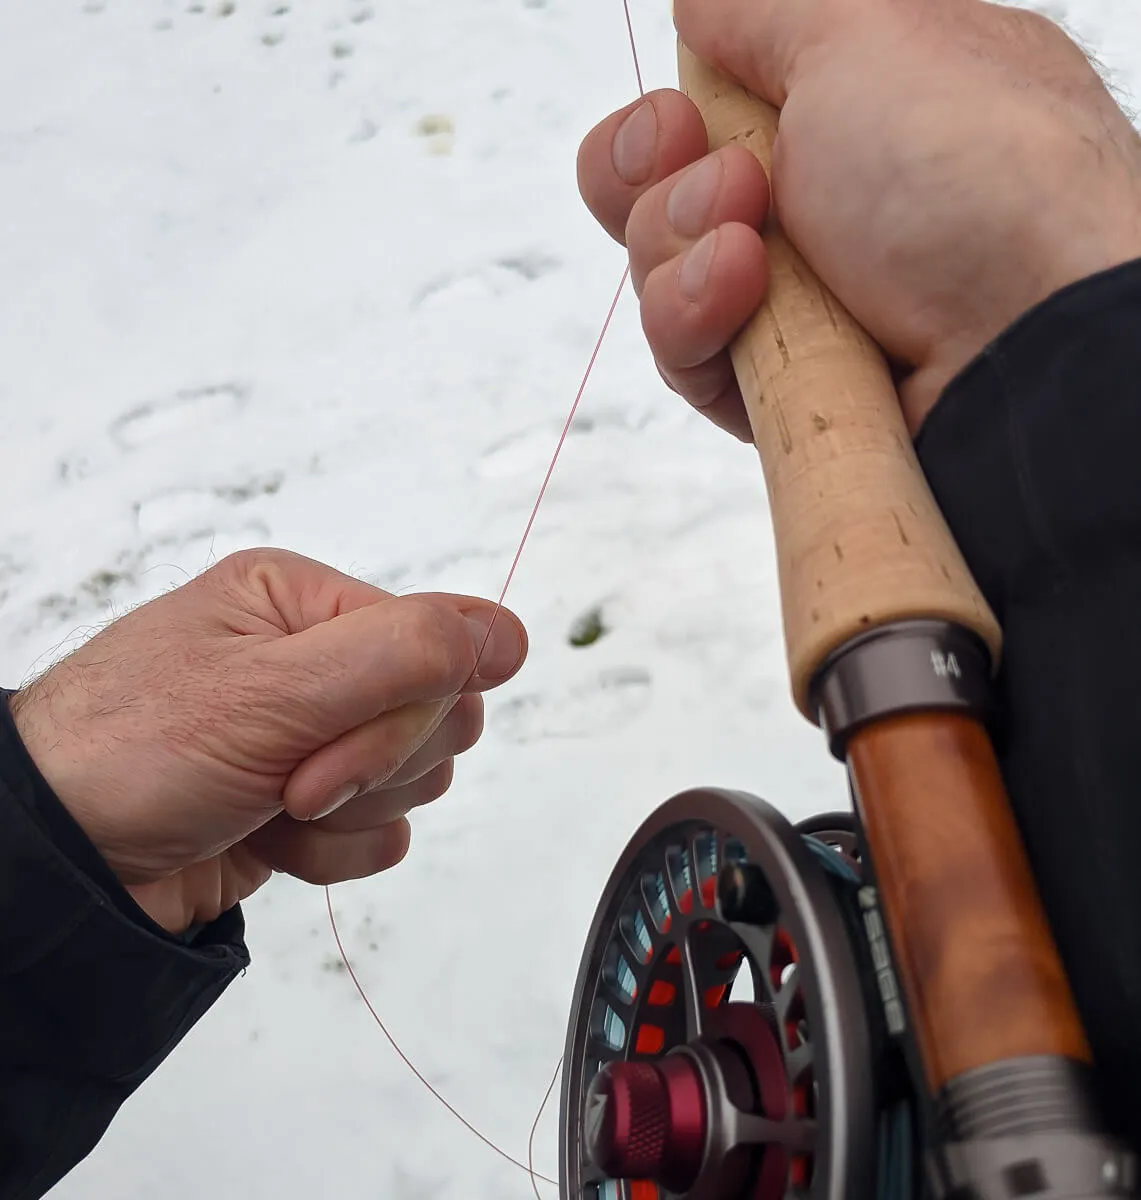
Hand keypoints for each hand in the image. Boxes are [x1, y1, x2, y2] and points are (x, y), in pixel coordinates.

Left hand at [9, 548, 527, 933]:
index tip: (326, 748)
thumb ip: (406, 654)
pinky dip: (330, 853)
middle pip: (440, 714)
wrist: (55, 869)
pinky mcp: (311, 804)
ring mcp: (316, 735)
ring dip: (346, 815)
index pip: (438, 648)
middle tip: (287, 782)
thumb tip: (510, 633)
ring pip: (418, 781)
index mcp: (308, 603)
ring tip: (265, 807)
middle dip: (371, 767)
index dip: (401, 714)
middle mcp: (319, 662)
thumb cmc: (128, 754)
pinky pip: (382, 835)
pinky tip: (264, 838)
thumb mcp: (273, 690)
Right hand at [577, 0, 1140, 435]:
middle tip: (734, 184)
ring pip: (663, 280)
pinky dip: (696, 322)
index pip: (706, 122)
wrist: (1018, 338)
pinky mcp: (781, 387)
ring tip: (750, 253)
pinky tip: (742, 300)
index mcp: (846, 118)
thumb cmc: (971, 175)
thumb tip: (698, 6)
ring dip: (683, 255)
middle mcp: (819, 211)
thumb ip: (761, 10)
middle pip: (661, 202)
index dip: (663, 127)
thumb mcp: (862, 32)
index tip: (682, 121)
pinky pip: (685, 358)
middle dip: (663, 189)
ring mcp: (799, 305)